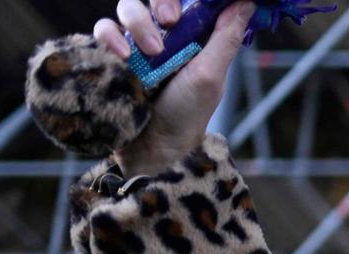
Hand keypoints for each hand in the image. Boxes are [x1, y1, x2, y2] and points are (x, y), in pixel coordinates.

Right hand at [91, 0, 252, 177]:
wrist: (154, 145)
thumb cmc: (188, 113)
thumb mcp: (212, 75)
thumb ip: (226, 37)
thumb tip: (246, 2)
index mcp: (191, 38)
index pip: (186, 2)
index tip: (186, 12)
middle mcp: (162, 36)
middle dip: (161, 1)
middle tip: (169, 21)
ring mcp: (134, 44)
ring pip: (126, 7)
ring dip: (137, 23)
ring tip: (150, 52)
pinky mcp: (109, 54)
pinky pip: (102, 29)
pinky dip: (109, 37)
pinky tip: (122, 57)